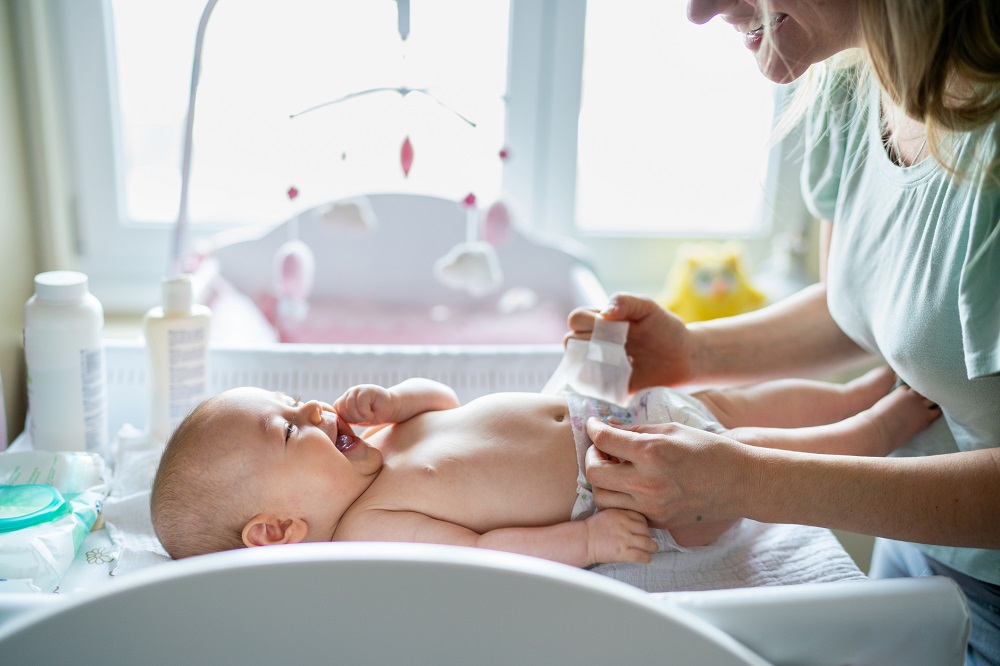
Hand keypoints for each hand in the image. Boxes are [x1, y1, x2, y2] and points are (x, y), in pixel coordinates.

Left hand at [333, 384, 396, 424]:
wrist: (392, 408)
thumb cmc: (374, 415)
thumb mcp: (356, 418)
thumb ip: (345, 418)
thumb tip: (333, 426)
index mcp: (344, 400)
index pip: (336, 412)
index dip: (347, 420)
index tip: (358, 422)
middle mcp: (349, 393)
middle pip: (342, 409)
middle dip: (354, 419)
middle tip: (365, 418)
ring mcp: (357, 390)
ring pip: (349, 406)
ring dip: (360, 416)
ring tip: (369, 416)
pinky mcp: (366, 390)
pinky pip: (360, 403)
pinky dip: (366, 413)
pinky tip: (373, 412)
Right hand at [566, 292, 693, 389]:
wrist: (684, 358)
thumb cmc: (666, 329)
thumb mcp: (648, 307)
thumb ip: (625, 302)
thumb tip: (604, 313)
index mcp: (601, 321)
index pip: (576, 319)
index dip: (589, 322)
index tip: (613, 327)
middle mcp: (596, 342)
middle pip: (571, 341)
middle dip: (590, 342)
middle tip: (619, 345)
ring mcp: (600, 365)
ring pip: (576, 364)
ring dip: (593, 363)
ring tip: (621, 361)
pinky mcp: (608, 386)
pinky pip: (591, 386)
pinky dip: (600, 382)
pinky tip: (622, 376)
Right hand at [583, 508, 657, 563]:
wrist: (583, 540)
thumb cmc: (593, 528)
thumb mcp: (608, 513)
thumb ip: (622, 515)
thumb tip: (634, 522)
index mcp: (621, 514)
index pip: (641, 518)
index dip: (645, 525)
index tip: (644, 529)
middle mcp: (625, 525)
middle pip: (646, 530)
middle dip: (649, 536)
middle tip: (649, 540)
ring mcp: (625, 539)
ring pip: (647, 543)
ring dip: (652, 547)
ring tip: (653, 549)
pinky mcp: (622, 553)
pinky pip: (641, 555)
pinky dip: (646, 558)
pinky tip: (647, 558)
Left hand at [584, 417, 744, 529]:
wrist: (740, 483)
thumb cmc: (709, 450)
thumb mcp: (672, 430)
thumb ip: (636, 430)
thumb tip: (609, 428)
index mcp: (652, 453)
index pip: (604, 440)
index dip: (593, 429)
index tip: (594, 426)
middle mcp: (647, 482)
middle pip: (593, 473)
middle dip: (591, 457)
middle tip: (602, 450)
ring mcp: (652, 506)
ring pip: (602, 498)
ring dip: (601, 481)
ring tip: (615, 469)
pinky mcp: (658, 521)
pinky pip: (624, 511)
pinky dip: (620, 498)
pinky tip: (631, 484)